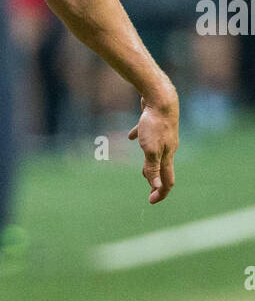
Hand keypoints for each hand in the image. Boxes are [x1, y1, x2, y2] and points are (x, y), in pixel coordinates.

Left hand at [128, 89, 178, 203]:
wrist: (160, 99)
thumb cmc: (155, 125)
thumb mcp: (151, 150)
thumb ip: (153, 168)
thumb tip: (157, 188)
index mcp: (168, 155)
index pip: (167, 180)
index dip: (160, 193)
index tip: (151, 201)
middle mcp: (168, 147)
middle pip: (163, 168)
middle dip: (156, 180)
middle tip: (149, 189)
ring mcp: (163, 135)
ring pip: (157, 153)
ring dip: (151, 164)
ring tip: (143, 170)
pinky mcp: (155, 124)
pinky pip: (146, 134)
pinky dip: (139, 138)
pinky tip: (131, 136)